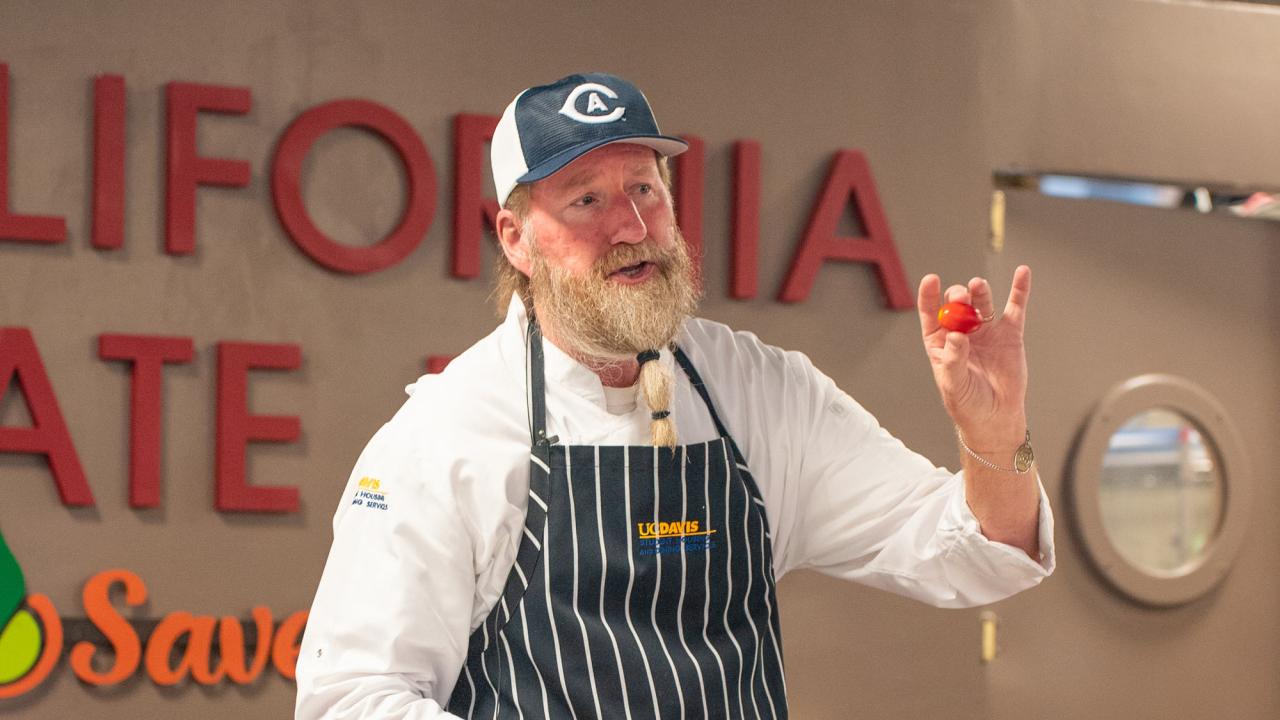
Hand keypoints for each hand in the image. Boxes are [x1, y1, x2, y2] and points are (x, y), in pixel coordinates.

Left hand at [917, 265, 1030, 451]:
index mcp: (940, 341)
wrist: (995, 417)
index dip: (930, 295)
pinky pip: (1015, 308)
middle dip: (958, 297)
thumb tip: (956, 335)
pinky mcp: (1010, 334)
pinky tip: (1022, 272)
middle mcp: (962, 331)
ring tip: (977, 287)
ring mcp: (986, 331)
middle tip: (961, 296)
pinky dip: (1020, 290)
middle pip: (958, 305)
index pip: (931, 313)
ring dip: (979, 291)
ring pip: (982, 302)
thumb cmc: (967, 402)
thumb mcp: (954, 384)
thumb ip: (954, 360)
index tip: (931, 279)